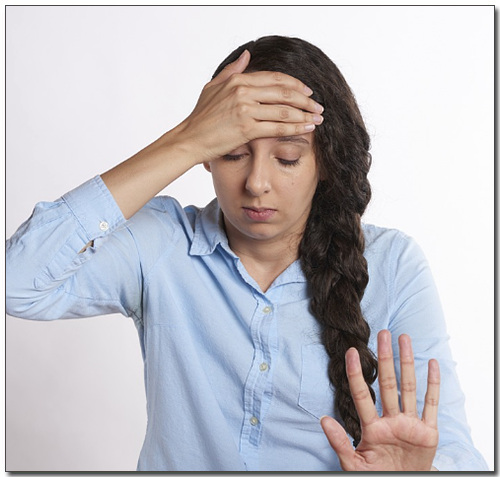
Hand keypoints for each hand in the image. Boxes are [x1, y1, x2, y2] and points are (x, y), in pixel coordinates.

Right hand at [172, 49, 323, 163]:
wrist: (190, 139)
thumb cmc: (200, 117)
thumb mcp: (213, 87)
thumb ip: (232, 71)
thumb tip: (248, 55)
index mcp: (238, 80)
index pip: (275, 78)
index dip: (295, 84)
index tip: (308, 91)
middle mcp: (243, 92)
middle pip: (284, 92)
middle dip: (306, 100)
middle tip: (319, 107)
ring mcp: (245, 110)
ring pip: (284, 110)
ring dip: (305, 115)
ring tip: (318, 119)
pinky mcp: (247, 129)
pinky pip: (278, 128)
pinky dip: (295, 128)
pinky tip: (307, 129)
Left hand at [321, 330, 439, 470]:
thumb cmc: (377, 476)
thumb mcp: (354, 464)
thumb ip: (339, 443)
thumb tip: (323, 419)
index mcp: (372, 428)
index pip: (361, 394)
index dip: (356, 373)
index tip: (351, 351)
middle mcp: (391, 420)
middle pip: (387, 382)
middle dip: (384, 357)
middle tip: (383, 333)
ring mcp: (410, 424)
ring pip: (408, 387)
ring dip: (407, 362)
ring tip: (404, 338)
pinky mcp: (428, 432)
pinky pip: (431, 404)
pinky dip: (433, 385)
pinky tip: (433, 364)